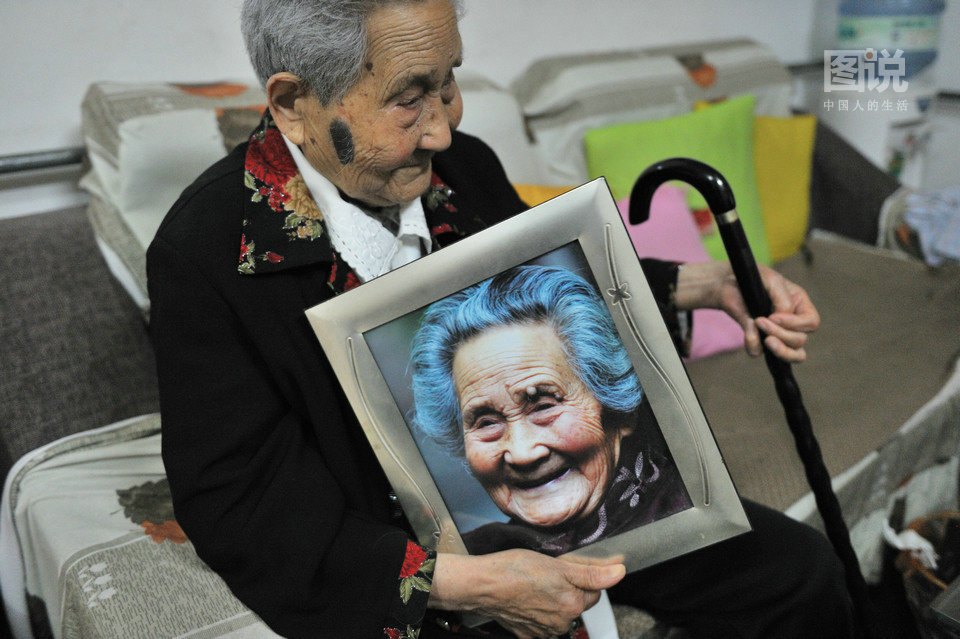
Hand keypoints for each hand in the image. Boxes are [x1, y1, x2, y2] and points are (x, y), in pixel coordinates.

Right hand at [429, 549, 624, 637]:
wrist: (483, 585)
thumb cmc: (514, 570)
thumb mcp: (558, 564)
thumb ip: (591, 572)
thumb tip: (619, 572)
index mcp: (573, 604)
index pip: (595, 589)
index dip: (584, 574)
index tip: (569, 565)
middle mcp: (561, 622)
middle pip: (577, 601)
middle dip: (569, 587)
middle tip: (550, 572)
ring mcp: (544, 631)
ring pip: (559, 611)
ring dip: (553, 598)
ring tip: (536, 583)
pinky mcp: (527, 633)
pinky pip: (541, 622)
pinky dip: (538, 611)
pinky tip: (527, 598)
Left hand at [675, 261, 819, 362]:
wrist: (725, 283)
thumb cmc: (751, 278)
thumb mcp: (771, 280)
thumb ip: (781, 300)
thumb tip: (778, 322)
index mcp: (799, 304)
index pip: (811, 322)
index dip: (796, 324)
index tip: (773, 316)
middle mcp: (793, 322)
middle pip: (800, 339)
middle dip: (781, 333)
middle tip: (759, 321)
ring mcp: (777, 334)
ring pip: (793, 354)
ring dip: (780, 350)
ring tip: (767, 340)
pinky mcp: (759, 340)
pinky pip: (762, 353)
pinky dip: (756, 347)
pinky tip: (749, 337)